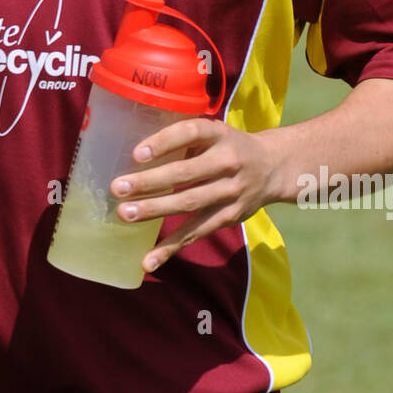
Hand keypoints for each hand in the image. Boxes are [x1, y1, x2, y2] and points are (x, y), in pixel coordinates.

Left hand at [109, 118, 279, 272]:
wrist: (274, 167)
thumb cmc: (228, 146)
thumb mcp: (213, 133)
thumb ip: (183, 140)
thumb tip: (132, 155)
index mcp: (219, 134)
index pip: (191, 133)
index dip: (164, 143)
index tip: (137, 154)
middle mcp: (227, 161)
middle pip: (186, 173)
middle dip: (150, 182)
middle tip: (118, 188)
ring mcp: (231, 191)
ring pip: (189, 203)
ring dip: (155, 210)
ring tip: (125, 215)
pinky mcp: (230, 216)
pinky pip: (197, 232)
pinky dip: (171, 247)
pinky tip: (148, 260)